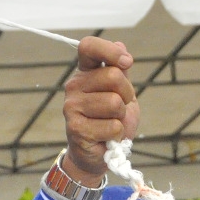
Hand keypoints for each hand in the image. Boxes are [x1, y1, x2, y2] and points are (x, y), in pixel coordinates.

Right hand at [61, 36, 136, 181]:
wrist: (100, 155)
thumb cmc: (110, 122)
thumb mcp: (122, 94)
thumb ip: (120, 71)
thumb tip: (120, 44)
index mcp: (85, 73)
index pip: (88, 47)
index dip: (109, 50)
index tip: (127, 62)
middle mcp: (74, 86)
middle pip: (113, 76)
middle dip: (127, 94)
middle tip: (120, 109)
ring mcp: (72, 107)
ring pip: (114, 103)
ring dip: (122, 117)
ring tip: (111, 124)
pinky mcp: (75, 128)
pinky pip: (113, 126)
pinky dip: (117, 135)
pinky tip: (106, 138)